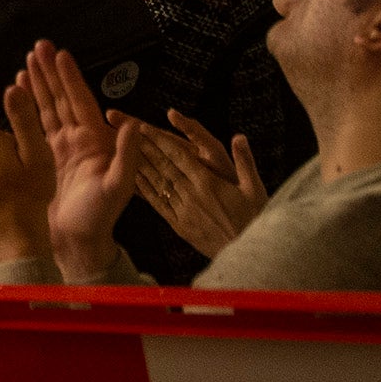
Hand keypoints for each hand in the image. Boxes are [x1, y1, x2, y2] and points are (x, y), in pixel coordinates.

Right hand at [26, 42, 141, 282]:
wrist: (76, 243)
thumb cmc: (100, 217)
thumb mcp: (119, 188)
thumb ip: (127, 156)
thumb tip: (133, 123)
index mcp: (95, 142)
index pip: (81, 102)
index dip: (70, 78)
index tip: (61, 54)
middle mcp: (78, 139)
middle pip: (63, 98)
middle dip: (52, 72)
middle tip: (40, 45)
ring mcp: (60, 147)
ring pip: (48, 107)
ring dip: (39, 83)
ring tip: (28, 59)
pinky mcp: (44, 156)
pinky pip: (35, 123)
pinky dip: (27, 104)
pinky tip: (19, 88)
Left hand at [136, 109, 270, 257]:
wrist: (248, 254)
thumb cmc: (254, 220)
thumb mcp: (254, 189)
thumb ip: (244, 161)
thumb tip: (239, 137)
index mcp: (208, 182)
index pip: (179, 155)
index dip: (160, 140)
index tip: (145, 127)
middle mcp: (192, 194)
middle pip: (163, 166)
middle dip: (145, 147)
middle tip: (128, 132)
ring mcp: (183, 210)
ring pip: (157, 183)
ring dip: (141, 165)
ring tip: (125, 150)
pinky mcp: (179, 225)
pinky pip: (158, 204)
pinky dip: (144, 190)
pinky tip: (134, 180)